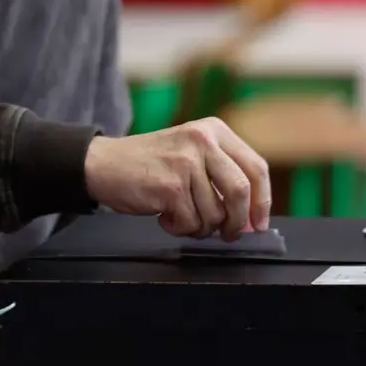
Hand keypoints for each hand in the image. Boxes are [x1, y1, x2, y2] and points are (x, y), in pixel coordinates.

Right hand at [83, 117, 271, 239]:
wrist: (104, 164)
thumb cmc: (150, 165)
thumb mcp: (191, 152)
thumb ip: (222, 174)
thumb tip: (251, 216)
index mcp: (214, 130)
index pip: (256, 168)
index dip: (262, 201)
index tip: (259, 224)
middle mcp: (203, 141)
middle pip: (241, 192)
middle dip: (237, 222)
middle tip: (227, 234)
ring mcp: (186, 162)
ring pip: (215, 213)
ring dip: (200, 227)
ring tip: (181, 216)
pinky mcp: (170, 186)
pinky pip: (191, 222)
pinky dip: (180, 228)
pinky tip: (165, 216)